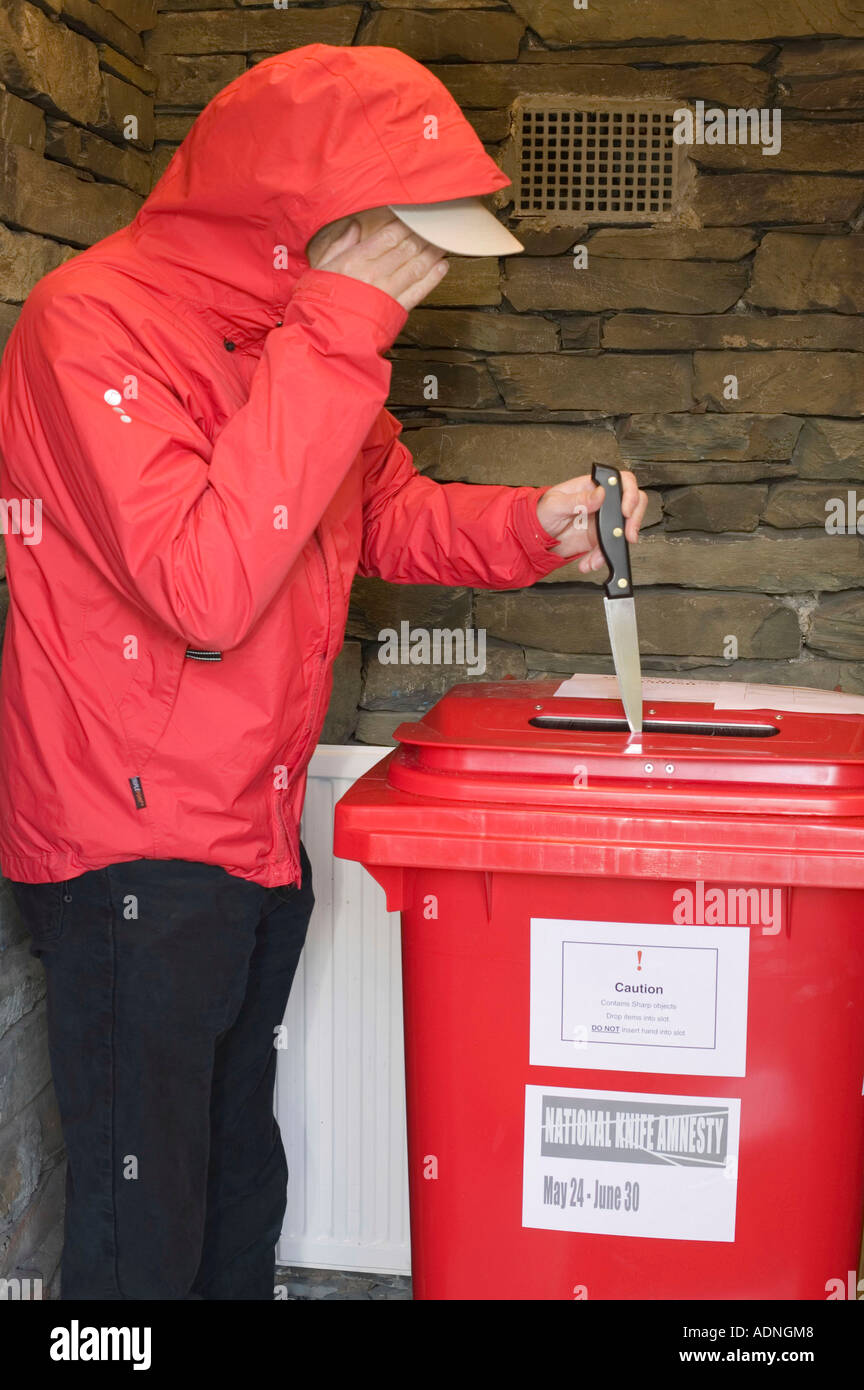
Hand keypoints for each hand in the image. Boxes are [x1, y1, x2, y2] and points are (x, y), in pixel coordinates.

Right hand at [309, 216, 448, 311]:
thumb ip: (339, 245)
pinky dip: (433, 278)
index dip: (405, 224)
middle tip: (436, 225)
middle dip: (424, 235)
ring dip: (433, 252)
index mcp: (355, 260)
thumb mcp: (321, 267)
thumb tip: (354, 227)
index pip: (388, 236)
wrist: (323, 337)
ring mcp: (387, 293)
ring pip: (417, 266)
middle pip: (407, 248)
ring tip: (443, 241)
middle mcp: (374, 274)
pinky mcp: (396, 311)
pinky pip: (419, 291)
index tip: (415, 216)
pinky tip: (442, 266)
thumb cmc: (319, 303)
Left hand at [536, 470, 648, 570]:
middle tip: (627, 534)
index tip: (625, 511)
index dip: (629, 493)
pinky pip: (608, 548)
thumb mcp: (555, 504)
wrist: (533, 537)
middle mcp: (600, 502)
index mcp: (591, 487)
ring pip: (622, 529)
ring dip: (614, 546)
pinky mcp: (597, 538)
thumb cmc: (540, 512)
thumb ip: (578, 500)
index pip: (621, 482)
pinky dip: (601, 558)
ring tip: (597, 557)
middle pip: (632, 503)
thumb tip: (600, 494)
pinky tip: (589, 562)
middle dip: (634, 520)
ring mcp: (601, 521)